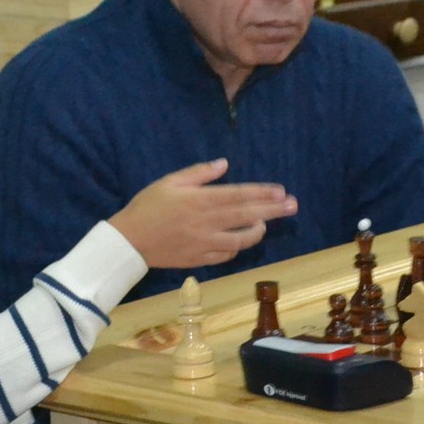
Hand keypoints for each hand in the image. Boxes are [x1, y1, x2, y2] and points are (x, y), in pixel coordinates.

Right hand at [109, 159, 298, 267]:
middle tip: (293, 205)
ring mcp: (205, 243)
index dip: (261, 193)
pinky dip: (237, 247)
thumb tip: (225, 164)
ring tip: (266, 223)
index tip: (280, 191)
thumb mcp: (170, 182)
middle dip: (272, 210)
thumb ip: (199, 173)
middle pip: (246, 216)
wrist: (130, 241)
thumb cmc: (148, 206)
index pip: (238, 196)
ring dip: (257, 231)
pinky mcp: (200, 259)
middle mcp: (207, 223)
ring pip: (240, 239)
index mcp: (200, 201)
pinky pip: (226, 254)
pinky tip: (242, 240)